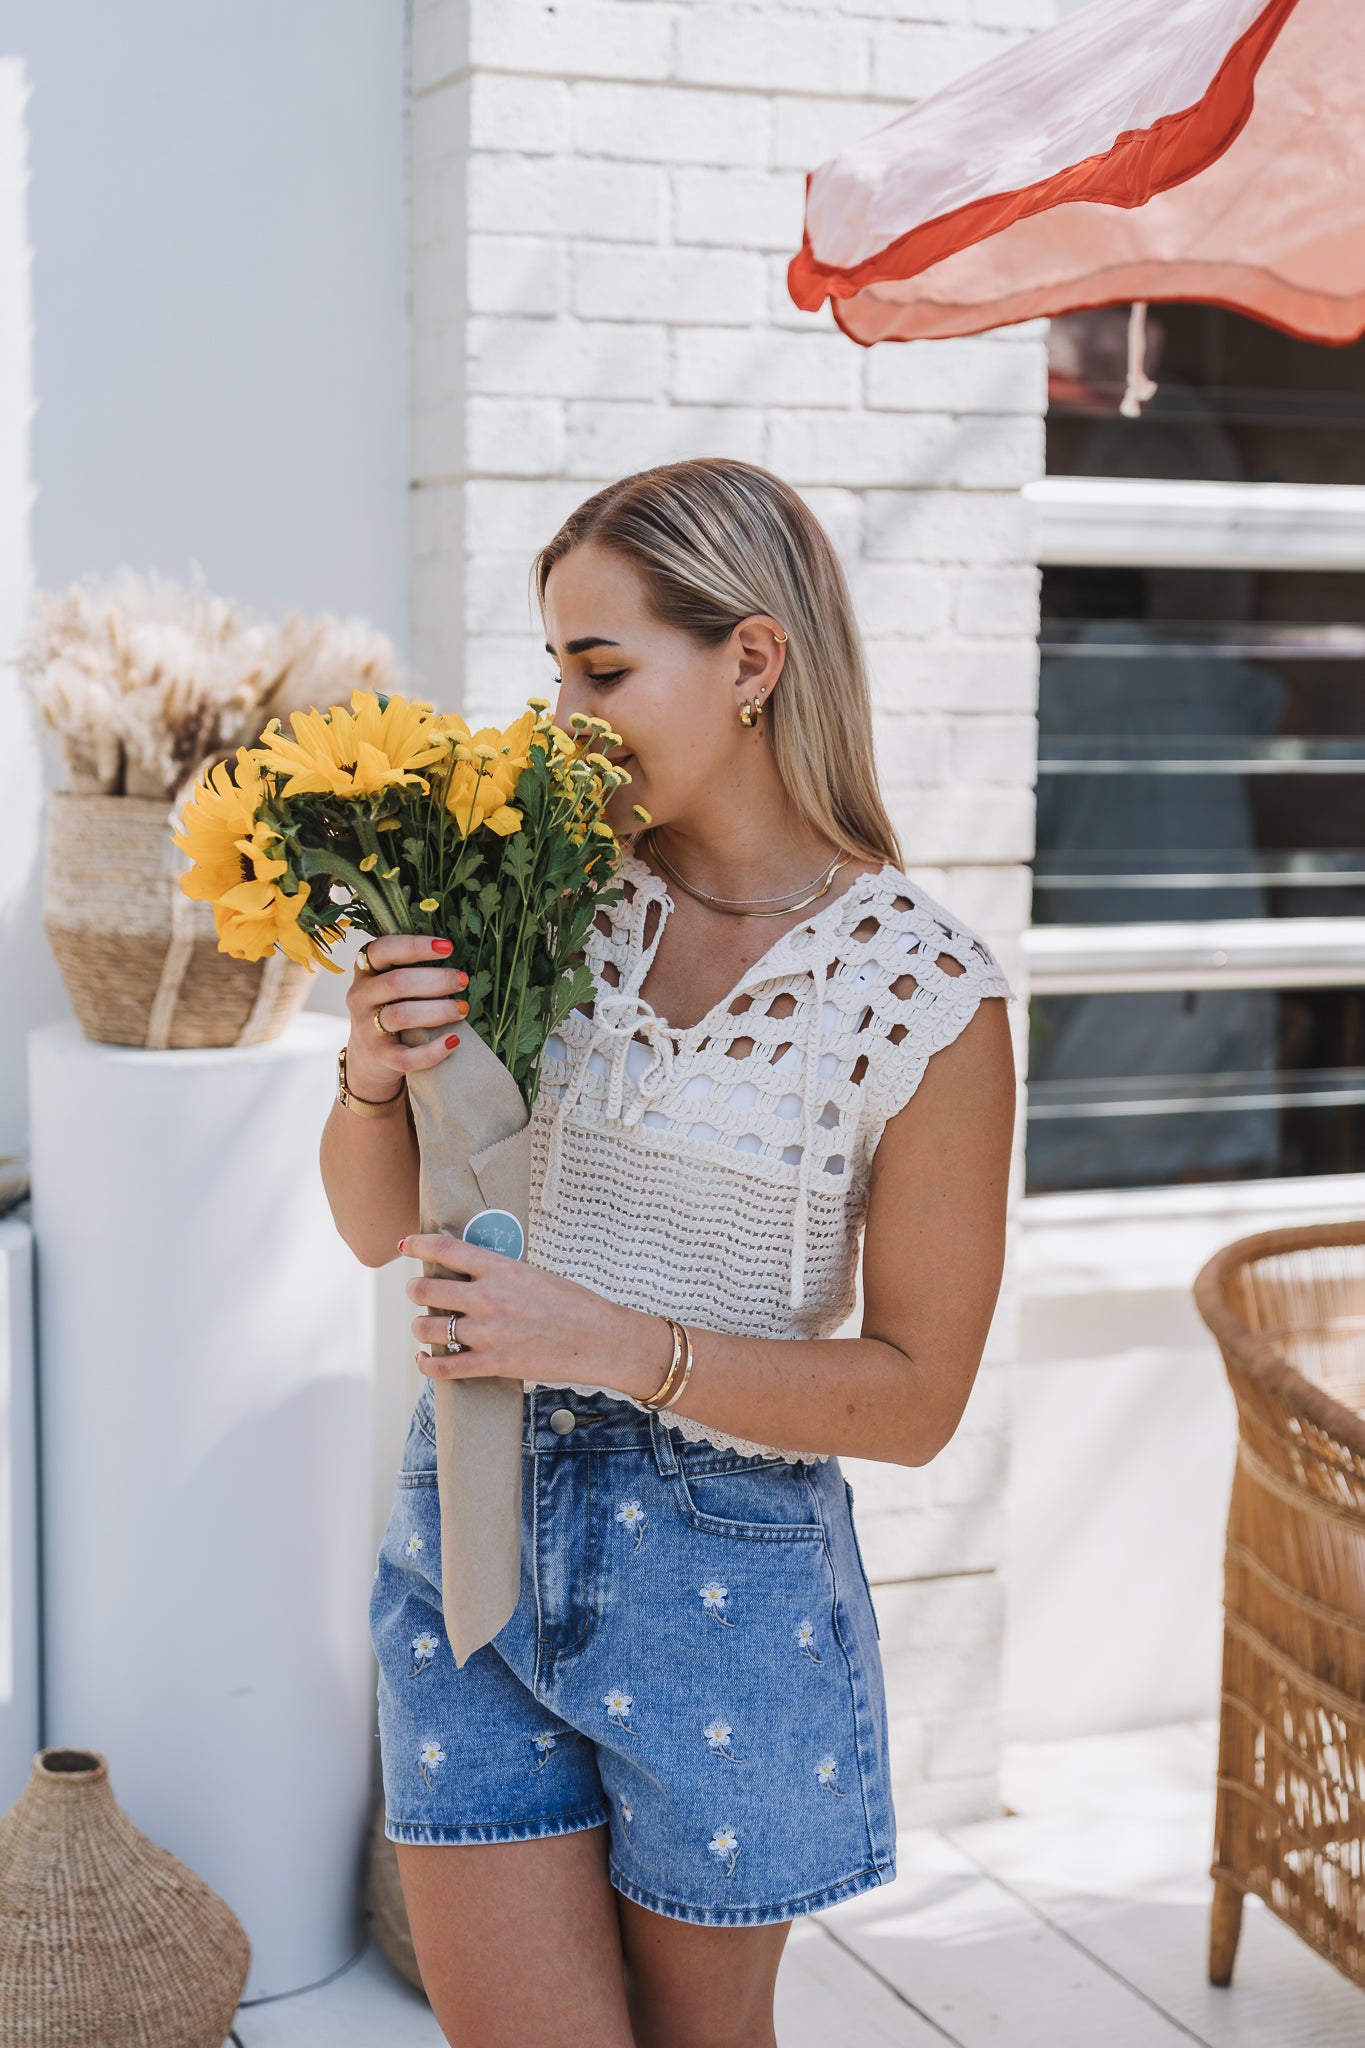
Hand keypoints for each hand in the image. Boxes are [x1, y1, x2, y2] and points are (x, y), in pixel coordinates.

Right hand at [344, 935, 468, 1099]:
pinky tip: (454, 1041)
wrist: (370, 1057)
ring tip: (463, 1009)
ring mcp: (366, 1028)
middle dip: (437, 980)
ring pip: (402, 1015)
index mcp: (365, 971)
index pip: (381, 950)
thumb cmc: (392, 1009)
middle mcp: (361, 996)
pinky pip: (406, 1056)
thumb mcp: (391, 985)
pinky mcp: (380, 1056)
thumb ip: (411, 969)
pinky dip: (433, 1050)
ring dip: (439, 1010)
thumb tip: (455, 957)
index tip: (447, 947)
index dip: (414, 945)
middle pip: (397, 982)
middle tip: (462, 981)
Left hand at [400, 1232, 661, 1393]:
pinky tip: (425, 1359)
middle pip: (424, 1290)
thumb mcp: (533, 1273)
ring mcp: (486, 1333)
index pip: (443, 1248)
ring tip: (427, 1327)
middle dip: (415, 1290)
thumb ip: (498, 1272)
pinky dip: (426, 1364)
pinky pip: (442, 1367)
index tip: (406, 1245)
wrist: (600, 1340)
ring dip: (421, 1327)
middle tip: (420, 1292)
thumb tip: (468, 1271)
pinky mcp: (491, 1363)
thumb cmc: (574, 1304)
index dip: (416, 1244)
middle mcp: (487, 1298)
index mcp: (500, 1268)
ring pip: (425, 1328)